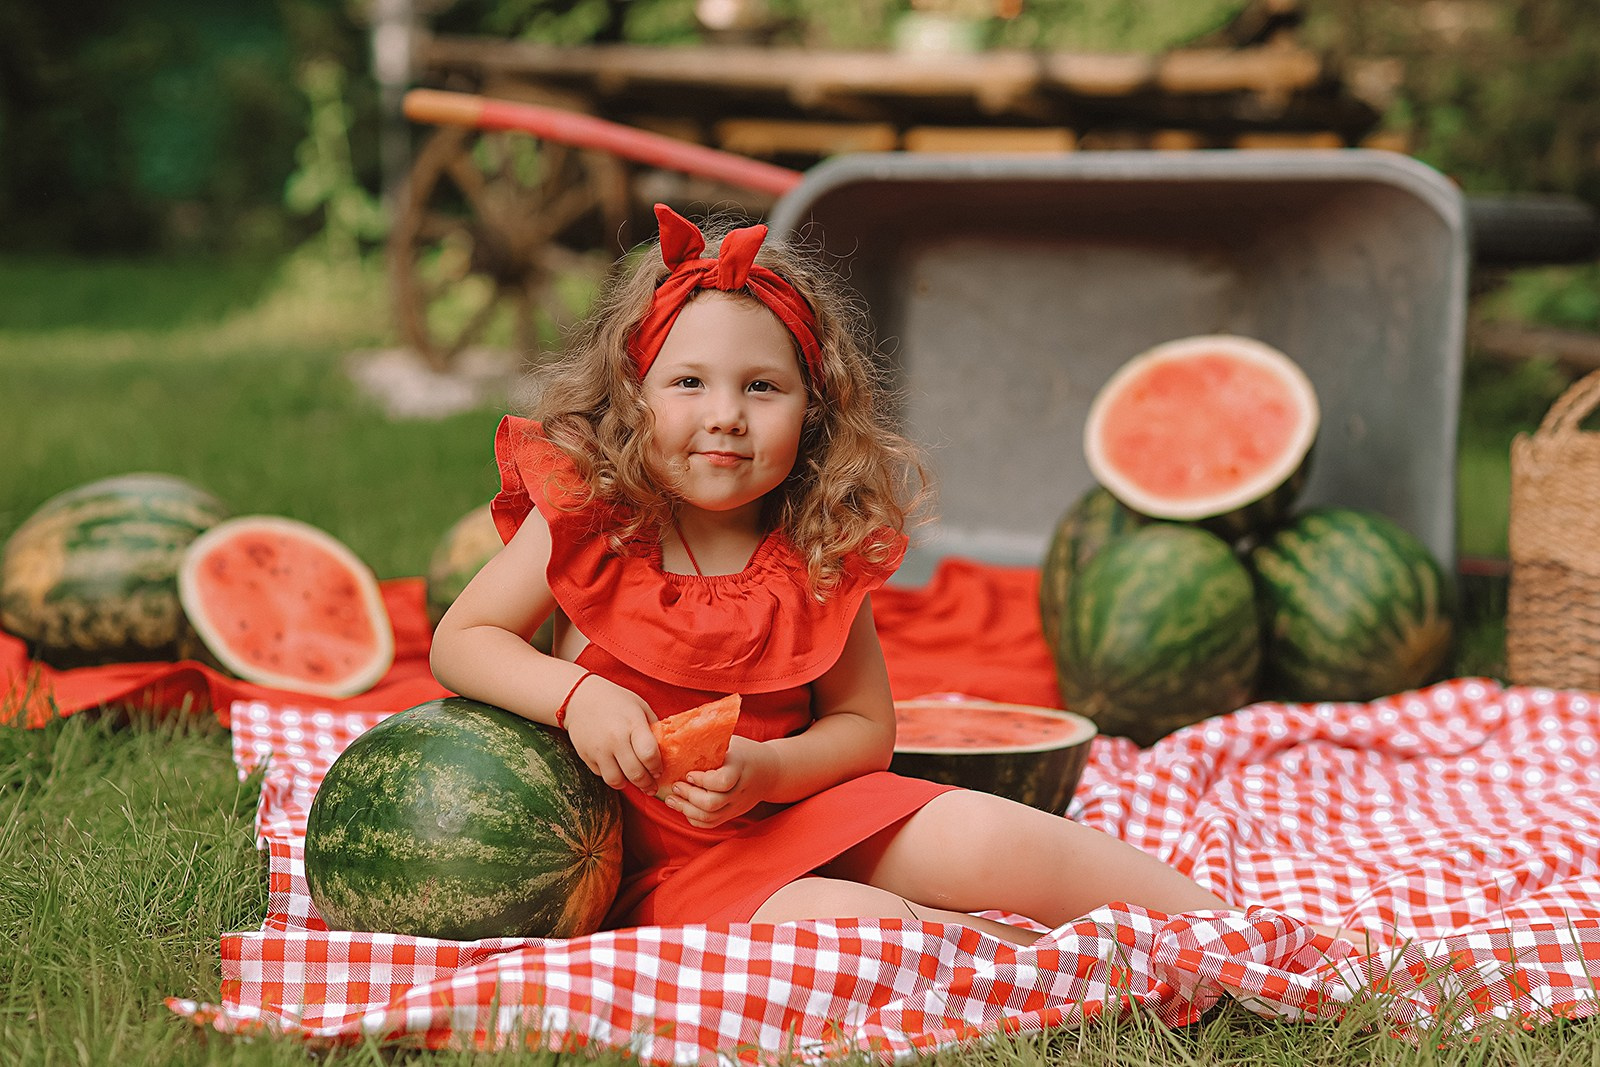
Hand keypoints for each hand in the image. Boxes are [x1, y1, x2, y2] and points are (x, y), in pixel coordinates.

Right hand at [562, 676, 662, 793]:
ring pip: (616, 781)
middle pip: (635, 773)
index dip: (657, 767)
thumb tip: (665, 751)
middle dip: (647, 784)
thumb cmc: (616, 701)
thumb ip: (652, 728)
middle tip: (651, 786)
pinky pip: (602, 775)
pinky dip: (612, 776)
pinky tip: (618, 769)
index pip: (649, 754)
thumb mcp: (640, 707)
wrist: (579, 698)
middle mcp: (615, 739)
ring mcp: (598, 749)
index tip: (659, 770)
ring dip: (628, 784)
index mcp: (632, 724)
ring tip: (634, 780)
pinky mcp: (585, 756)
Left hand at [665, 736, 776, 828]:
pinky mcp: (731, 814)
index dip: (702, 780)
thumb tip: (679, 738)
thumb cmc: (744, 752)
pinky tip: (683, 807)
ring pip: (709, 817)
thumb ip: (711, 743)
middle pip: (712, 803)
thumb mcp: (732, 743)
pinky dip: (693, 819)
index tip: (689, 773)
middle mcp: (739, 790)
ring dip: (686, 809)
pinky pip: (710, 824)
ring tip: (671, 799)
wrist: (769, 771)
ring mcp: (736, 805)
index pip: (723, 781)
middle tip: (676, 786)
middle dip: (689, 796)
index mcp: (740, 768)